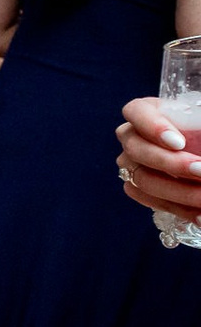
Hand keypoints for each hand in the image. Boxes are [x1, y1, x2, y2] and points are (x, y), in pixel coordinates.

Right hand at [117, 97, 200, 221]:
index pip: (136, 113)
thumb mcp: (199, 122)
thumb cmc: (200, 131)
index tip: (179, 143)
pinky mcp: (139, 187)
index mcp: (145, 112)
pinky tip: (200, 215)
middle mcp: (132, 137)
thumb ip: (199, 128)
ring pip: (143, 180)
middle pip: (138, 151)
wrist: (199, 151)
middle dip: (173, 165)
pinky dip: (179, 209)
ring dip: (180, 192)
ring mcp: (132, 164)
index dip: (154, 127)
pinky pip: (151, 200)